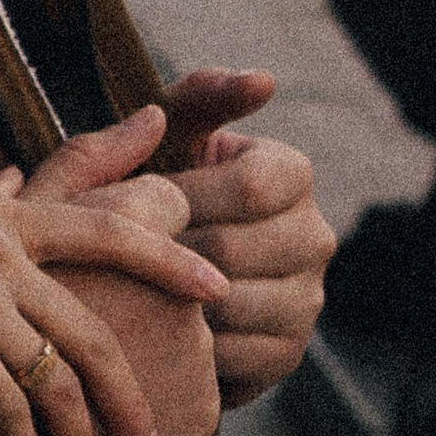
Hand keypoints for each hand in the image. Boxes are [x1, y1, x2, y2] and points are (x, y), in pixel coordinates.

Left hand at [158, 69, 335, 406]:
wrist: (156, 274)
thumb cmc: (157, 186)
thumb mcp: (169, 137)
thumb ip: (199, 97)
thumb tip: (266, 80)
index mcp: (293, 172)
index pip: (253, 186)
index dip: (186, 195)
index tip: (139, 199)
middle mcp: (316, 235)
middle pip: (234, 249)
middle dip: (166, 249)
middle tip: (119, 250)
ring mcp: (308, 299)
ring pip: (229, 304)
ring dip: (169, 298)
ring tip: (129, 286)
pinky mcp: (288, 353)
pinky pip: (232, 355)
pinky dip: (185, 345)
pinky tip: (154, 327)